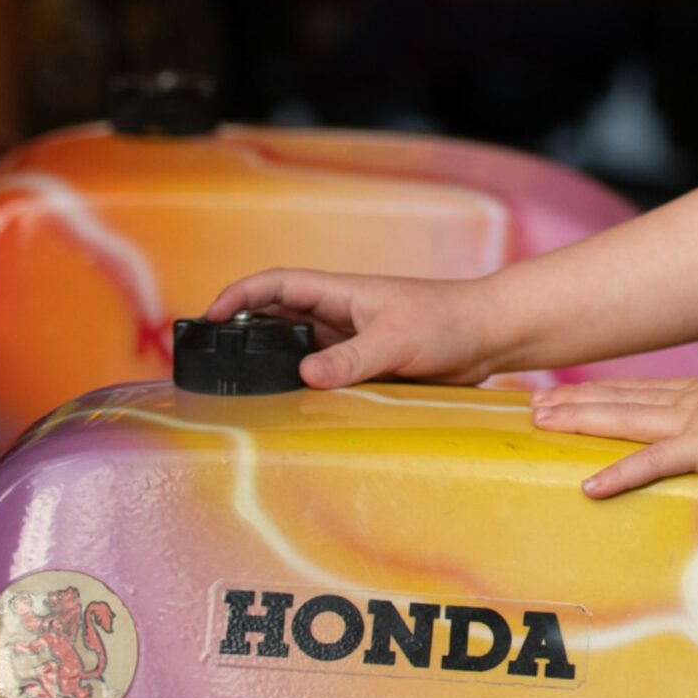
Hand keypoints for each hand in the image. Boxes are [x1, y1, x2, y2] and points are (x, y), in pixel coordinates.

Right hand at [205, 268, 497, 389]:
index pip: (277, 285)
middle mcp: (340, 316)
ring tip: (240, 394)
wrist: (488, 336)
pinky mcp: (366, 368)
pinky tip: (290, 411)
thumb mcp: (396, 340)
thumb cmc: (447, 321)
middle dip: (245, 336)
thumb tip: (306, 375)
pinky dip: (305, 390)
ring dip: (274, 368)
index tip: (209, 317)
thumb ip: (352, 359)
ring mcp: (351, 342)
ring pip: (299, 353)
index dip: (240, 296)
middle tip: (213, 364)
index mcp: (341, 293)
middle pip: (279, 320)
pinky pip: (324, 378)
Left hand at [529, 351, 697, 497]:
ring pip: (620, 421)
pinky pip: (651, 464)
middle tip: (535, 403)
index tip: (578, 392)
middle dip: (576, 403)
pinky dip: (619, 476)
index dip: (609, 393)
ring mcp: (690, 423)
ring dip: (577, 421)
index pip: (645, 394)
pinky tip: (589, 489)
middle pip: (619, 401)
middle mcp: (688, 404)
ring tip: (538, 419)